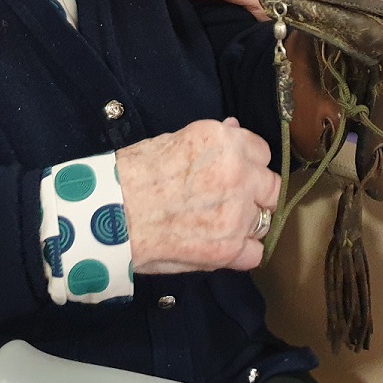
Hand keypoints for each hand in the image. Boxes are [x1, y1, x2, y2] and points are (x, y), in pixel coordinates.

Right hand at [115, 118, 280, 274]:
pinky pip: (255, 253)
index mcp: (225, 142)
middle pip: (271, 187)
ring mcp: (237, 213)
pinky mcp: (229, 248)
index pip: (261, 152)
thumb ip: (214, 141)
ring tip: (220, 225)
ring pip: (265, 220)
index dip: (247, 164)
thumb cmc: (133, 174)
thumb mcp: (173, 140)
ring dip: (248, 223)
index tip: (234, 173)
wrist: (111, 214)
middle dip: (255, 194)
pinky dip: (240, 253)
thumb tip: (235, 129)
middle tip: (231, 201)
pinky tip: (220, 247)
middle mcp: (239, 174)